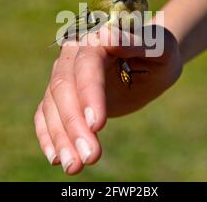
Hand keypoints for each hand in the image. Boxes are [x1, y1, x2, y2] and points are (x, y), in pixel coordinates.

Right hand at [34, 25, 181, 174]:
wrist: (151, 62)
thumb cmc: (160, 54)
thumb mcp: (160, 48)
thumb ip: (138, 43)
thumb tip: (108, 38)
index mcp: (97, 38)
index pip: (87, 64)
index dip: (89, 93)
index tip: (97, 125)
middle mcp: (74, 55)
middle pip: (64, 87)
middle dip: (74, 124)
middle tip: (90, 156)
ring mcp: (65, 74)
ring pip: (52, 104)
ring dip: (61, 137)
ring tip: (74, 167)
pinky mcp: (62, 95)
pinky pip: (46, 113)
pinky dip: (48, 135)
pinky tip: (55, 158)